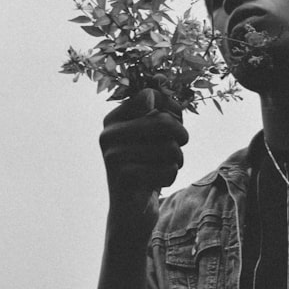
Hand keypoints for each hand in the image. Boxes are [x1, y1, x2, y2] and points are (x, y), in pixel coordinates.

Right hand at [99, 88, 188, 238]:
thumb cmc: (146, 164)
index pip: (153, 96)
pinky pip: (166, 170)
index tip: (173, 123)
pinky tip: (157, 182)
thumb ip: (158, 107)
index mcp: (113, 117)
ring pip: (169, 149)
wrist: (130, 210)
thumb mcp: (151, 133)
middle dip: (181, 136)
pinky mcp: (123, 178)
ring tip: (166, 166)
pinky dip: (170, 177)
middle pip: (163, 122)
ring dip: (177, 160)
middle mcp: (107, 134)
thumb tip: (159, 78)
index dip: (173, 109)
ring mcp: (113, 156)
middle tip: (180, 146)